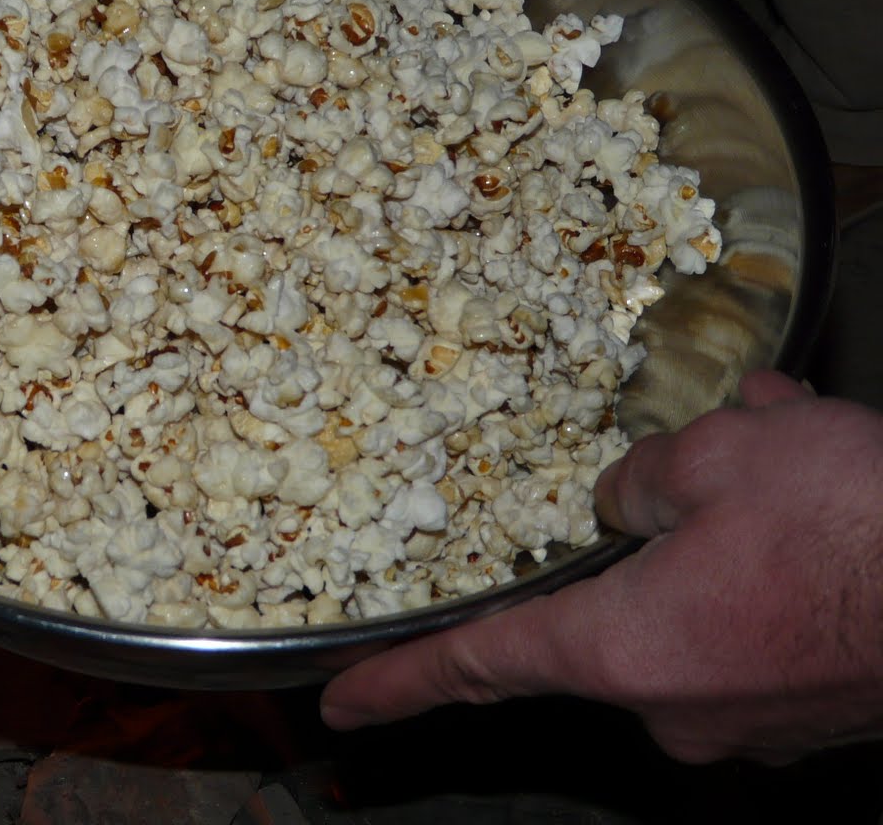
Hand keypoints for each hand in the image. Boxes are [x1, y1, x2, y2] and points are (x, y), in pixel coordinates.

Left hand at [319, 371, 882, 763]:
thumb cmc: (854, 525)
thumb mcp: (723, 456)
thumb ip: (642, 480)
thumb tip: (622, 501)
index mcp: (625, 650)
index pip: (480, 667)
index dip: (401, 683)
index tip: (342, 706)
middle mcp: (678, 709)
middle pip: (613, 611)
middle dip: (643, 532)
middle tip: (702, 457)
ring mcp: (751, 725)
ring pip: (697, 604)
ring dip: (721, 530)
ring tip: (781, 447)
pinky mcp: (812, 715)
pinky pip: (756, 626)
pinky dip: (769, 563)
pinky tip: (816, 492)